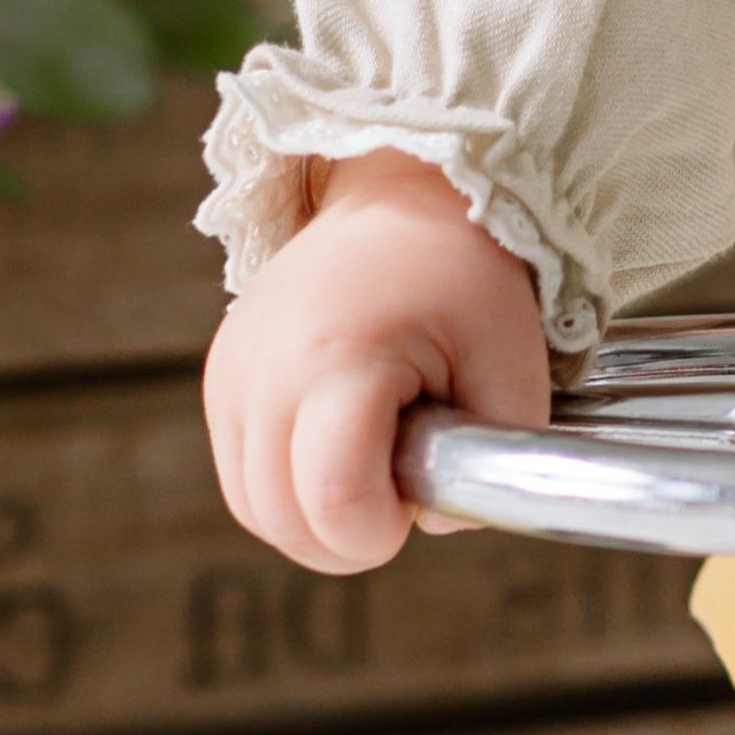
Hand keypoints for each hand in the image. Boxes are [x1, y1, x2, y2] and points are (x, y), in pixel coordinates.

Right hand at [202, 149, 548, 575]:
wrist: (406, 201)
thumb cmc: (465, 280)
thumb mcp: (515, 370)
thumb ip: (492, 466)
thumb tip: (433, 519)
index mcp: (339, 357)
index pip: (334, 503)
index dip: (383, 529)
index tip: (420, 493)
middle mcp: (263, 368)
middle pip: (285, 522)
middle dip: (353, 533)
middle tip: (407, 475)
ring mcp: (230, 373)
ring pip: (255, 510)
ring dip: (318, 516)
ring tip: (377, 455)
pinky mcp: (219, 377)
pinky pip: (242, 478)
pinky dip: (290, 487)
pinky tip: (340, 444)